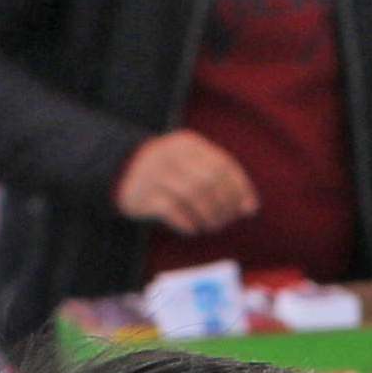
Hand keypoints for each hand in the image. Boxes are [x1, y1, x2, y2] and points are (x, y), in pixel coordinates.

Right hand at [114, 129, 255, 234]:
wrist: (121, 171)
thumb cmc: (167, 173)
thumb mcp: (192, 167)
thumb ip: (221, 182)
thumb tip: (250, 208)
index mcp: (189, 144)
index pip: (223, 165)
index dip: (240, 189)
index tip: (248, 210)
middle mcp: (172, 154)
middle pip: (210, 180)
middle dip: (225, 205)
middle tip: (226, 221)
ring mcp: (156, 173)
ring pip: (193, 195)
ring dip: (208, 216)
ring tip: (211, 226)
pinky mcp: (144, 193)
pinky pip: (172, 210)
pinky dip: (187, 222)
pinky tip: (193, 228)